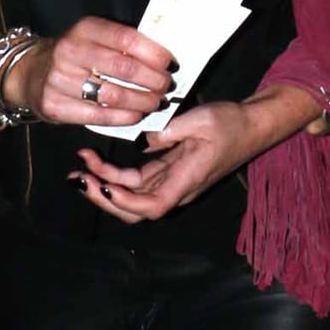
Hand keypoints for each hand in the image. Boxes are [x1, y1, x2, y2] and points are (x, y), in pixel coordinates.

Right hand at [1, 16, 173, 125]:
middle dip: (154, 80)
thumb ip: (123, 44)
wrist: (31, 72)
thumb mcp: (94, 38)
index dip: (154, 53)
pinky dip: (124, 117)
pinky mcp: (55, 105)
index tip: (171, 64)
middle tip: (167, 86)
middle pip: (124, 68)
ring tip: (155, 102)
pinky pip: (99, 116)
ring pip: (114, 95)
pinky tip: (136, 115)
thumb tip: (164, 59)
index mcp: (84, 29)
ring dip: (143, 101)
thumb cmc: (75, 55)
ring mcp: (60, 80)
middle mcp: (69, 51)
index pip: (126, 39)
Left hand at [70, 84, 322, 223]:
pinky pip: (138, 182)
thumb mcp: (199, 120)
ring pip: (134, 197)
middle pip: (137, 209)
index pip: (154, 205)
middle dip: (105, 198)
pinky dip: (116, 176)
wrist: (252, 125)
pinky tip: (97, 164)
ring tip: (79, 172)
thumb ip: (169, 132)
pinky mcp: (169, 172)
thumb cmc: (230, 123)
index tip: (104, 184)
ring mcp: (173, 182)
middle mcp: (178, 188)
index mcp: (187, 180)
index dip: (127, 201)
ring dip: (105, 187)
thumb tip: (144, 140)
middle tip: (78, 179)